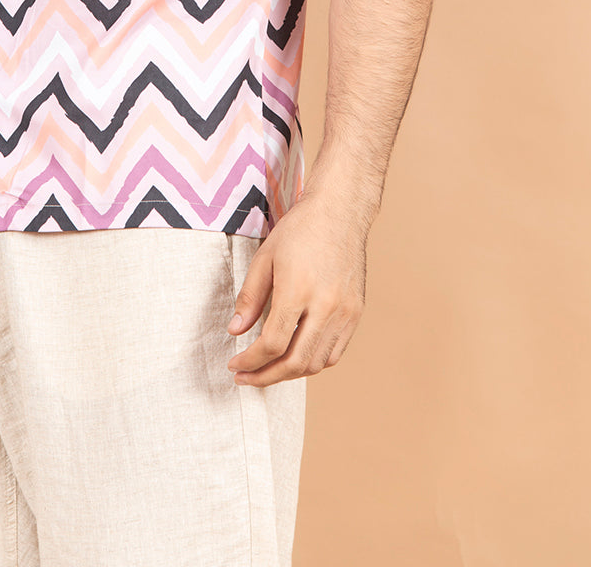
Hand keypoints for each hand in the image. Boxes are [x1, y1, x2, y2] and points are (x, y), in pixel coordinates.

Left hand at [225, 193, 367, 384]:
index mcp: (298, 290)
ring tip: (267, 371)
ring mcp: (345, 312)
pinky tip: (295, 358)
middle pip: (295, 362)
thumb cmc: (300, 230)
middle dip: (265, 377)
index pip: (272, 344)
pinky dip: (313, 363)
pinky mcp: (356, 313)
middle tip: (245, 378)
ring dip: (289, 374)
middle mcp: (325, 306)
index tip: (234, 365)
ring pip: (316, 363)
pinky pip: (334, 353)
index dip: (250, 362)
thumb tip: (236, 331)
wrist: (340, 212)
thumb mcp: (265, 258)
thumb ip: (250, 298)